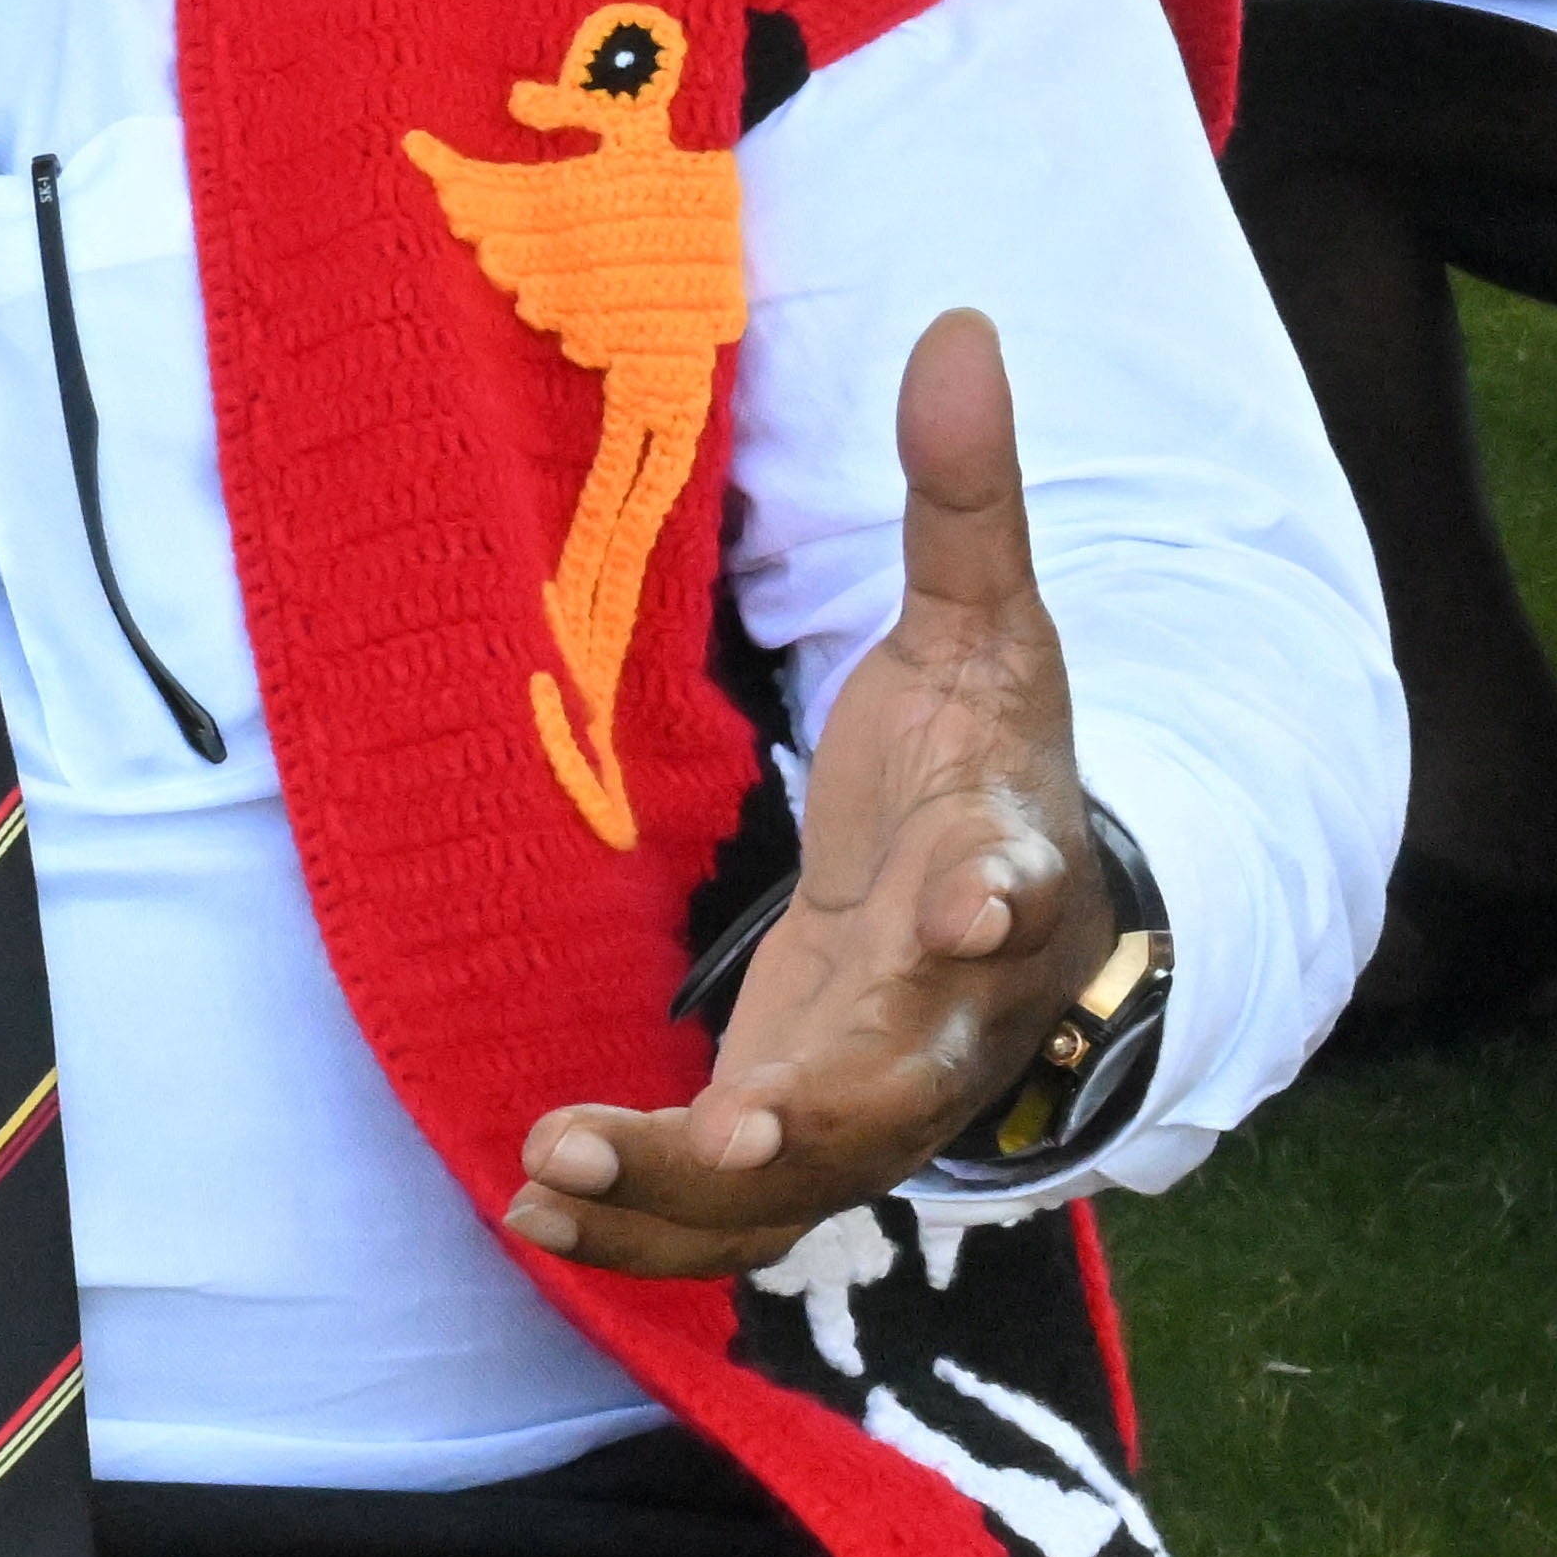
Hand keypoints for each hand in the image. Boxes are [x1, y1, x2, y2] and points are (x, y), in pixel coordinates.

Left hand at [506, 312, 1112, 1281]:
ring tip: (549, 1179)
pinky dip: (651, 1228)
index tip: (967, 910)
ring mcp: (883, 1092)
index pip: (1017, 888)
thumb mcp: (986, 627)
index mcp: (1011, 868)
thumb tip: (964, 329)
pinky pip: (738, 1211)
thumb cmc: (986, 760)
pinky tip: (538, 1213)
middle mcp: (957, 1012)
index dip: (999, 901)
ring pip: (802, 1181)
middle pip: (899, 1089)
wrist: (1011, 900)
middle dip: (798, 1126)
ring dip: (683, 1199)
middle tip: (700, 1137)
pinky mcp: (806, 1133)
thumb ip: (968, 501)